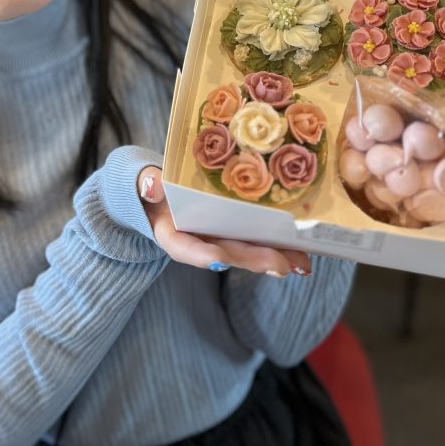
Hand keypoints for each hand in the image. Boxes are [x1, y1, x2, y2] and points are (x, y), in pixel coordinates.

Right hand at [137, 166, 311, 276]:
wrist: (154, 189)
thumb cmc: (147, 183)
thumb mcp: (140, 179)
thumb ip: (146, 183)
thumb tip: (152, 186)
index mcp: (169, 232)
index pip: (184, 247)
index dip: (202, 254)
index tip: (220, 261)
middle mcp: (197, 240)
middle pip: (225, 253)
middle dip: (253, 260)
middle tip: (280, 265)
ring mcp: (217, 237)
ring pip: (246, 249)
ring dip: (274, 257)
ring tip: (301, 264)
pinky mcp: (233, 231)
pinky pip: (256, 238)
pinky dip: (278, 246)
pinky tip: (304, 254)